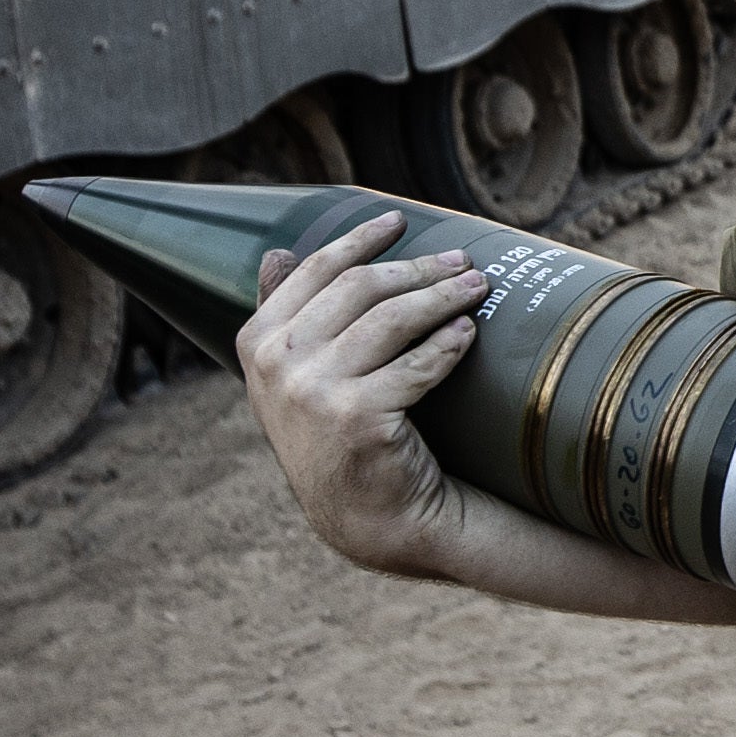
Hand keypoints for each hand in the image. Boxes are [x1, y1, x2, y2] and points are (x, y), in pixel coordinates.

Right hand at [236, 210, 488, 576]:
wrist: (366, 516)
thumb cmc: (336, 435)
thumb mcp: (293, 376)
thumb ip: (284, 316)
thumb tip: (274, 252)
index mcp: (257, 343)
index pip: (316, 270)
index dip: (360, 239)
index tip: (399, 220)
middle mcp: (276, 365)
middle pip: (360, 288)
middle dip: (417, 267)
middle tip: (462, 259)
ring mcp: (313, 392)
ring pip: (392, 320)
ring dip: (443, 296)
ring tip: (478, 286)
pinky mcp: (358, 418)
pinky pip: (417, 365)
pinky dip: (449, 345)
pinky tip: (469, 333)